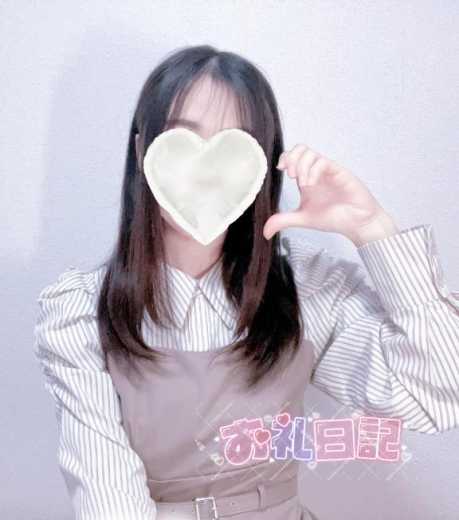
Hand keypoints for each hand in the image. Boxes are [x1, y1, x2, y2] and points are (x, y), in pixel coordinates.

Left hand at [263, 144, 397, 244]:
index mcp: (306, 178)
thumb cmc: (334, 218)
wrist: (357, 224)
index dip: (284, 158)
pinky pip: (324, 162)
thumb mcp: (303, 218)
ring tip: (302, 184)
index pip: (293, 157)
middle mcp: (316, 172)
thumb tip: (265, 232)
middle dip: (291, 158)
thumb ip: (283, 221)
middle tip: (290, 175)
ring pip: (311, 153)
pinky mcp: (340, 173)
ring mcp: (328, 171)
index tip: (280, 170)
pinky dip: (313, 171)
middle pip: (301, 148)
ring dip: (301, 166)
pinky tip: (311, 184)